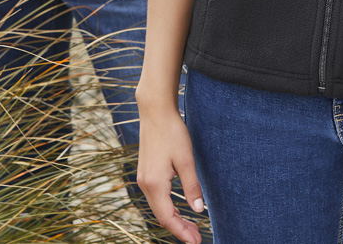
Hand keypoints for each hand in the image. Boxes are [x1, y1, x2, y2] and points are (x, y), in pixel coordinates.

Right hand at [137, 104, 204, 243]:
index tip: (196, 242)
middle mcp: (145, 184)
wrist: (155, 111)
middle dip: (179, 228)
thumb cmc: (172, 132)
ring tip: (192, 226)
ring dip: (174, 218)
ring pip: (158, 207)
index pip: (167, 218)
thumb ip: (192, 187)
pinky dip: (167, 207)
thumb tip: (198, 211)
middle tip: (197, 237)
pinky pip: (156, 198)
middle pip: (161, 216)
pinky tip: (179, 209)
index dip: (182, 232)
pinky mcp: (145, 172)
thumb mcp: (186, 160)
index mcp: (154, 184)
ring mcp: (143, 178)